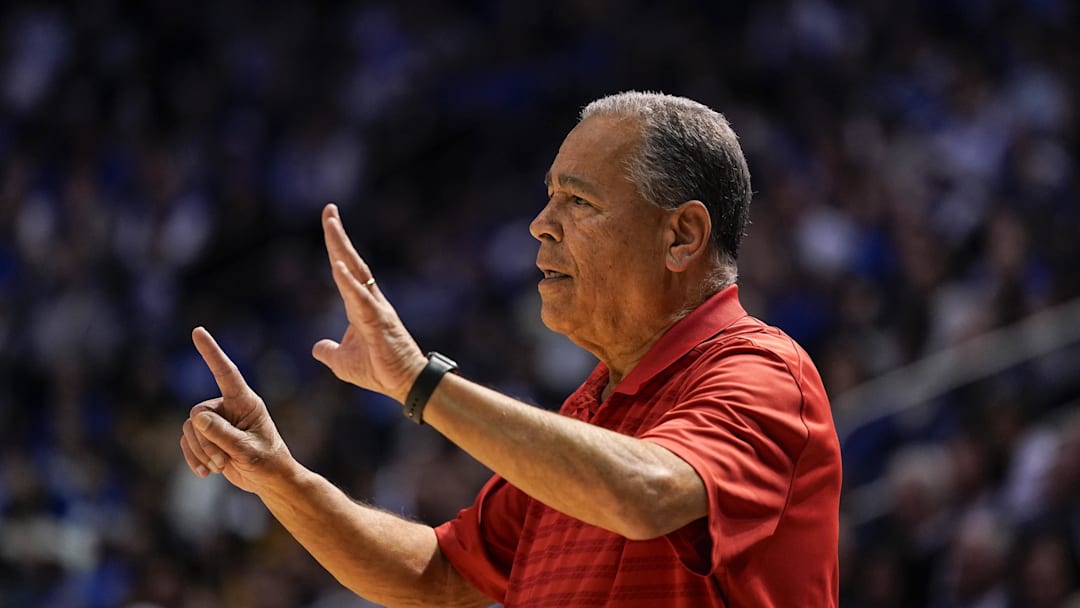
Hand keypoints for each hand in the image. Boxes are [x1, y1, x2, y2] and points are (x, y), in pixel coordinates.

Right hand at [180, 327, 293, 492]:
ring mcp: (217, 421)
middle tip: (223, 461)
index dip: (211, 352)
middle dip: (206, 442)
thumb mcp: (247, 450)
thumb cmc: (267, 462)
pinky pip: (186, 442)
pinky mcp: (207, 437)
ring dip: (201, 452)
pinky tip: (206, 473)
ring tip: (221, 466)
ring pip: (189, 429)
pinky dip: (193, 458)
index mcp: (246, 402)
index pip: (226, 373)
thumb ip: (223, 435)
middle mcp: (229, 407)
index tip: (198, 331)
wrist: (268, 480)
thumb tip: (196, 418)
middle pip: (198, 413)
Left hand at [312, 204, 426, 402]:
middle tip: (329, 210)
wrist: (404, 384)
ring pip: (356, 273)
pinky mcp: (379, 323)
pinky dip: (349, 283)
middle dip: (338, 237)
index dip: (336, 247)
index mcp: (359, 305)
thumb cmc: (379, 370)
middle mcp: (369, 300)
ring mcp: (375, 309)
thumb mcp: (343, 362)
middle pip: (351, 262)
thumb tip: (316, 347)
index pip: (345, 269)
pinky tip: (337, 268)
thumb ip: (328, 351)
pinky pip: (361, 300)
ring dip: (342, 250)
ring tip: (331, 226)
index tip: (329, 220)